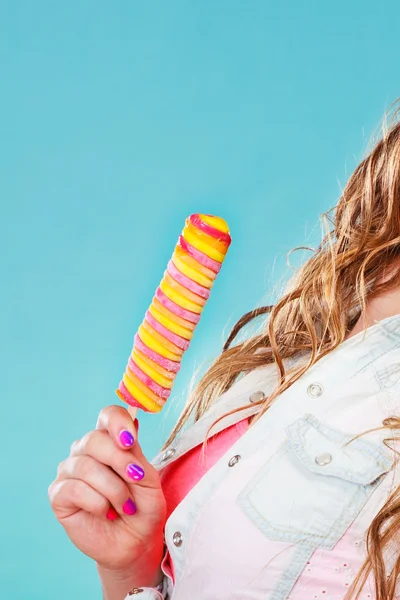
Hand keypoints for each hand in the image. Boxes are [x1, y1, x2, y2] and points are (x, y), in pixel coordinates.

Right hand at [48, 405, 166, 574]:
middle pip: (95, 439)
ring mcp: (70, 471)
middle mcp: (86, 451)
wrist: (136, 542)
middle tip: (135, 479)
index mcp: (110, 440)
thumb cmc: (143, 508)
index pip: (108, 416)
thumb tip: (133, 424)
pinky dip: (97, 503)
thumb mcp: (148, 479)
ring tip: (126, 506)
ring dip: (113, 489)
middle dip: (119, 461)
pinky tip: (107, 513)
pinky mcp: (59, 494)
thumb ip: (135, 453)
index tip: (129, 440)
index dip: (117, 423)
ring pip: (86, 466)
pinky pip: (75, 489)